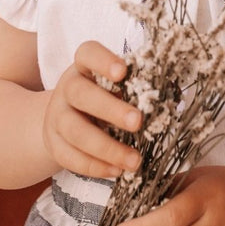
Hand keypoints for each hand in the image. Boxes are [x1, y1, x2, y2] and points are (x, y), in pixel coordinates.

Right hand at [42, 42, 142, 179]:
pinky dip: (95, 167)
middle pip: (81, 94)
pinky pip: (70, 157)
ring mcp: (57, 116)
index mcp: (85, 67)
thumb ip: (137, 88)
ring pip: (75, 131)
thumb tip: (171, 99)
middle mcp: (67, 88)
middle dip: (110, 109)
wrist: (66, 120)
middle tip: (138, 121)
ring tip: (135, 161)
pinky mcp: (53, 143)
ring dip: (107, 148)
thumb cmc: (105, 98)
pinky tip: (117, 171)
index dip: (103, 61)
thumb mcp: (117, 87)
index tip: (123, 72)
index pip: (87, 54)